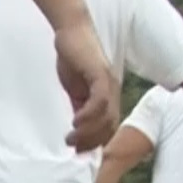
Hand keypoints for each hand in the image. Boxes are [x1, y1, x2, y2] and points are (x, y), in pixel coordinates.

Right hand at [54, 24, 118, 150]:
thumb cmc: (73, 57)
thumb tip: (76, 127)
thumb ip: (79, 105)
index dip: (95, 142)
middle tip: (73, 148)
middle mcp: (111, 91)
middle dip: (92, 142)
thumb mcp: (75, 88)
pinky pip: (100, 101)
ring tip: (70, 138)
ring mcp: (108, 84)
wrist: (72, 31)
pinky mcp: (100, 75)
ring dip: (88, 132)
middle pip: (109, 126)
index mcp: (107, 96)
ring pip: (106, 117)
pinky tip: (75, 121)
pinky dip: (89, 115)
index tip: (78, 151)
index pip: (107, 127)